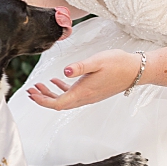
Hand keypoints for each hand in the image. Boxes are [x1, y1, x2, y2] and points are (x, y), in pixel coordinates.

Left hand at [27, 49, 143, 109]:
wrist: (136, 70)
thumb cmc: (118, 63)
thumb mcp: (97, 61)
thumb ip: (80, 67)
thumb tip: (64, 71)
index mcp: (84, 92)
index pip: (58, 103)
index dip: (42, 100)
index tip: (31, 94)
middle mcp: (85, 97)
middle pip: (59, 104)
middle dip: (42, 99)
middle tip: (30, 90)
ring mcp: (90, 96)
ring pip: (65, 100)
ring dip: (50, 95)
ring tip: (38, 86)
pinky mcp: (93, 91)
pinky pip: (73, 95)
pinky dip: (62, 90)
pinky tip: (56, 81)